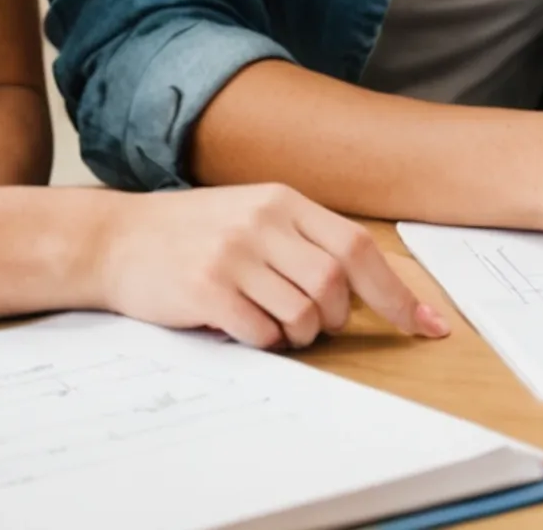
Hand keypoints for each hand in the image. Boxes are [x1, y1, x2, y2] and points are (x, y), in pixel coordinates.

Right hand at [96, 183, 447, 348]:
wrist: (113, 240)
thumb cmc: (191, 234)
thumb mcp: (252, 216)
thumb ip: (303, 241)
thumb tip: (366, 287)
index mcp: (283, 201)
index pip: (358, 249)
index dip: (398, 293)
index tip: (429, 325)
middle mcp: (263, 223)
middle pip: (336, 286)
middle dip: (338, 318)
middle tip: (315, 324)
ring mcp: (234, 254)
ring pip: (304, 314)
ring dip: (300, 334)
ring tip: (272, 324)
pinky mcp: (207, 289)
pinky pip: (263, 333)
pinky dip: (264, 342)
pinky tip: (242, 327)